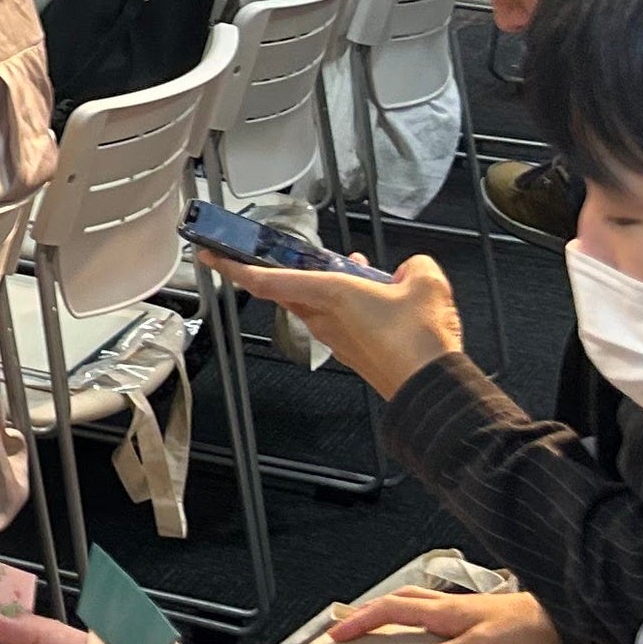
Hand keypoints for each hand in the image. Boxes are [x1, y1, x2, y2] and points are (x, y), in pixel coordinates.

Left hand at [209, 247, 461, 399]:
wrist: (430, 388)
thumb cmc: (417, 344)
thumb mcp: (426, 284)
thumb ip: (415, 267)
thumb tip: (413, 269)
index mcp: (330, 295)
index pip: (266, 280)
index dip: (234, 267)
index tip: (212, 256)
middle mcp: (325, 318)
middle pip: (288, 289)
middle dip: (288, 268)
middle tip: (284, 254)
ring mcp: (336, 338)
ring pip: (317, 303)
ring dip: (327, 284)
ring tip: (358, 270)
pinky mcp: (352, 352)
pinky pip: (339, 320)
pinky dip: (349, 304)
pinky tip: (377, 299)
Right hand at [324, 584, 566, 643]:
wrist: (569, 620)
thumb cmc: (529, 631)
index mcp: (445, 612)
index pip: (390, 609)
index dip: (360, 620)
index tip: (336, 635)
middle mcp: (451, 607)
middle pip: (400, 599)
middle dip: (369, 611)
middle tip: (348, 626)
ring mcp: (468, 611)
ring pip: (419, 603)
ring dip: (394, 610)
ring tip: (380, 624)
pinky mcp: (484, 620)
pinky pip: (439, 614)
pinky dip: (421, 619)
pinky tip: (429, 633)